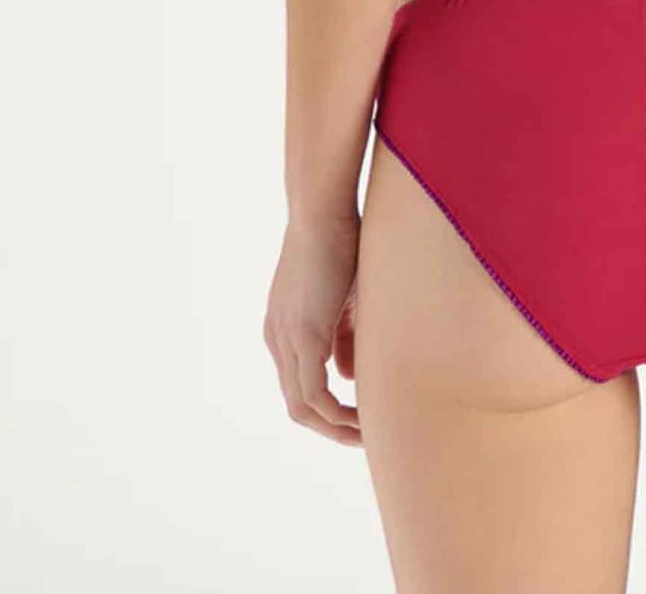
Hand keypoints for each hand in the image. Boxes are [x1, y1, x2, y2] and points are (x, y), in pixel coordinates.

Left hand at [264, 213, 362, 445]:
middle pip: (295, 406)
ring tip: (368, 436)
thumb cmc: (340, 240)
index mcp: (283, 329)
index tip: (359, 415)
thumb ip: (344, 337)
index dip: (327, 407)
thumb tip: (349, 377)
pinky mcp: (303, 337)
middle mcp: (277, 340)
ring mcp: (285, 341)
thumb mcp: (344, 296)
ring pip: (301, 408)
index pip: (299, 384)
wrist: (322, 209)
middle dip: (330, 428)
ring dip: (335, 428)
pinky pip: (314, 395)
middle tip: (364, 437)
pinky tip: (363, 419)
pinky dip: (336, 415)